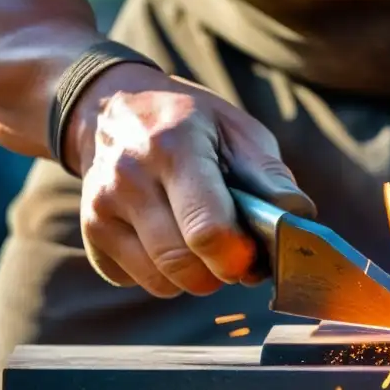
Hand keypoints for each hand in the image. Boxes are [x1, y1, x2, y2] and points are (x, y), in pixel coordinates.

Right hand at [67, 63, 314, 297]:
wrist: (112, 107)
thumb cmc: (191, 123)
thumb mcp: (238, 130)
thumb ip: (270, 177)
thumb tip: (298, 220)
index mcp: (174, 148)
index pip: (208, 231)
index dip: (239, 256)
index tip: (253, 252)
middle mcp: (129, 178)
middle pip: (184, 265)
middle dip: (221, 272)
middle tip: (234, 253)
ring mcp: (101, 208)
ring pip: (161, 282)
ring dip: (194, 277)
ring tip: (203, 244)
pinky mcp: (91, 233)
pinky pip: (135, 281)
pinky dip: (161, 275)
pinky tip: (169, 241)